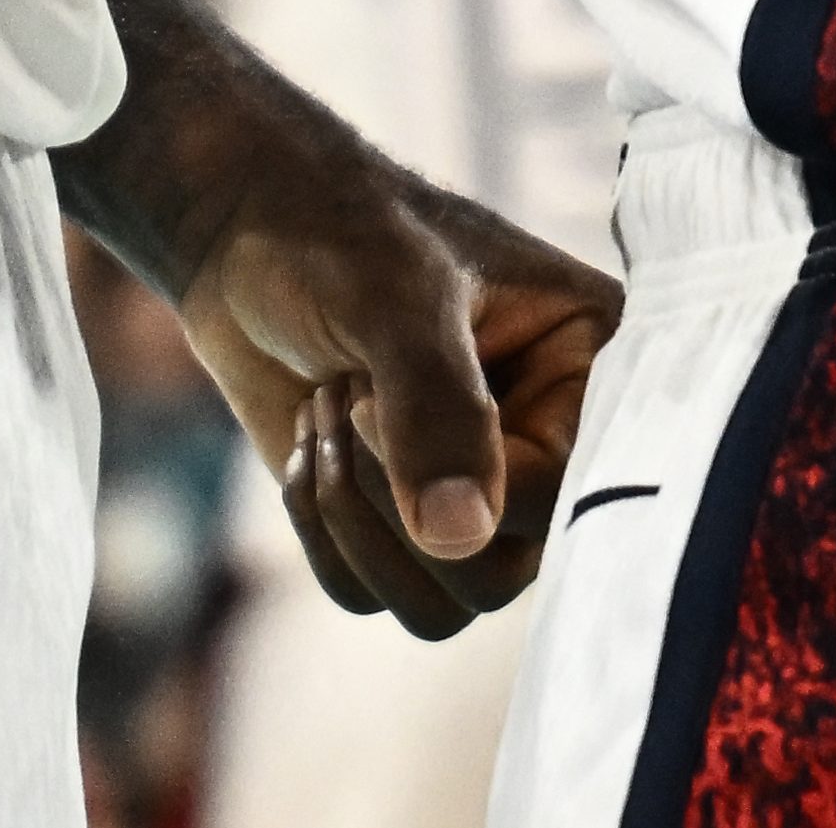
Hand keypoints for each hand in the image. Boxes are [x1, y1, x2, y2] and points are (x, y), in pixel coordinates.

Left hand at [180, 166, 616, 638]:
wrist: (245, 229)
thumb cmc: (337, 233)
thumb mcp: (395, 296)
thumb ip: (436, 408)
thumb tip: (463, 540)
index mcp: (589, 368)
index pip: (566, 494)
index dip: (469, 476)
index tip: (373, 398)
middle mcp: (548, 446)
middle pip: (497, 575)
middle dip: (391, 498)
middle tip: (342, 396)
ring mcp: (477, 494)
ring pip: (435, 606)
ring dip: (352, 517)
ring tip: (322, 410)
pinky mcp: (403, 524)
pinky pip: (369, 595)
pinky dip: (320, 530)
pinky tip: (303, 442)